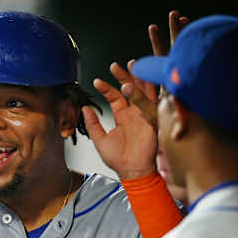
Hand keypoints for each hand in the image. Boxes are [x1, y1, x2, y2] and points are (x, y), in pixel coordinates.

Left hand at [82, 11, 188, 179]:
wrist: (131, 172)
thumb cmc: (118, 159)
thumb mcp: (100, 139)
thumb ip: (93, 124)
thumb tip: (84, 109)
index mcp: (122, 117)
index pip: (115, 97)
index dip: (106, 88)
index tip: (96, 82)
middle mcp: (134, 113)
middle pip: (130, 90)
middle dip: (124, 76)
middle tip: (116, 65)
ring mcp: (144, 116)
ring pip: (143, 92)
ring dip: (138, 79)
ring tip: (132, 66)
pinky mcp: (153, 122)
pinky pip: (151, 104)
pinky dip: (147, 93)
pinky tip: (141, 84)